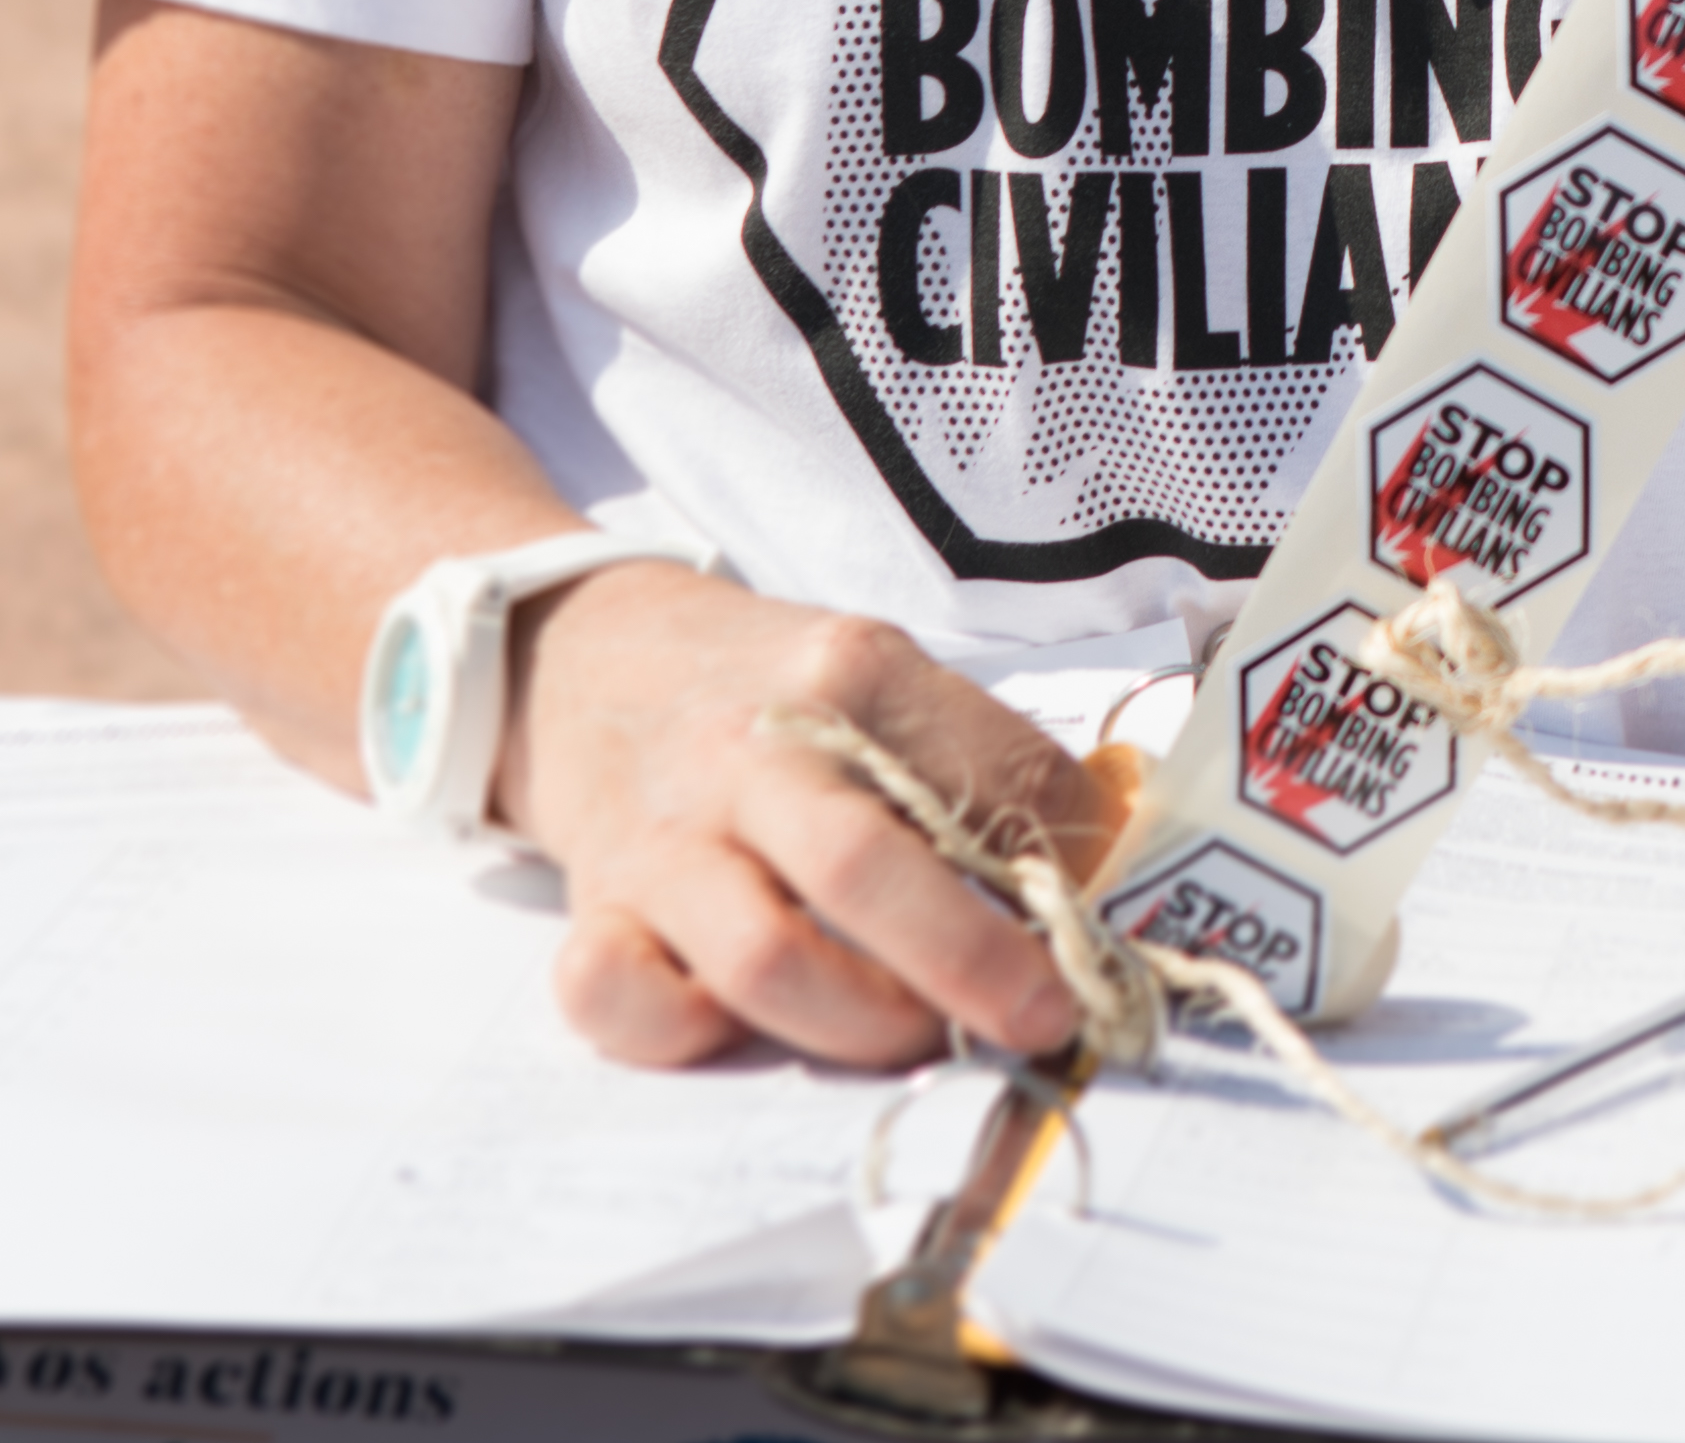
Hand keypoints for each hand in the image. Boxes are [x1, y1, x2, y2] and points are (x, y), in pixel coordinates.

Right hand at [505, 561, 1113, 1069]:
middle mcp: (753, 754)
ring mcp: (666, 838)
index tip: (1103, 915)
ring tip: (917, 1031)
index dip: (1071, 858)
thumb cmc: (761, 687)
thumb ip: (971, 764)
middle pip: (867, 870)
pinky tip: (742, 1027)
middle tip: (1046, 1017)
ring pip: (763, 958)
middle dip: (974, 963)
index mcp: (850, 675)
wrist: (581, 652)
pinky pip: (618, 996)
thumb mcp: (875, 674)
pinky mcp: (595, 907)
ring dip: (862, 1020)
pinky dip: (684, 1032)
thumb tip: (1090, 879)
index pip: (994, 770)